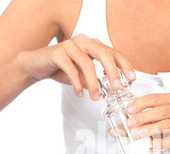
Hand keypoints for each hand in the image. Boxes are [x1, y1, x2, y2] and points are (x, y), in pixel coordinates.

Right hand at [18, 34, 135, 99]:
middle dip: (113, 72)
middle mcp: (84, 41)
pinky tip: (80, 93)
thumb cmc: (63, 68)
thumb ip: (99, 76)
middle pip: (104, 53)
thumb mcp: (84, 73)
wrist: (37, 65)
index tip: (132, 78)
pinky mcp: (58, 52)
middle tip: (117, 87)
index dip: (124, 65)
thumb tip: (115, 88)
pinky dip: (77, 84)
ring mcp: (70, 45)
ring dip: (93, 83)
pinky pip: (71, 70)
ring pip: (88, 64)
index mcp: (93, 45)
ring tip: (95, 97)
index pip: (113, 52)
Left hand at [124, 93, 169, 153]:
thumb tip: (113, 130)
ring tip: (138, 134)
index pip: (155, 98)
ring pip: (169, 124)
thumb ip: (134, 124)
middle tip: (131, 124)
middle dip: (144, 117)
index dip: (141, 103)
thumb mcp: (151, 123)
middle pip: (162, 110)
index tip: (129, 110)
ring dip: (151, 129)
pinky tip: (153, 144)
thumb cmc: (167, 129)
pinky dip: (163, 142)